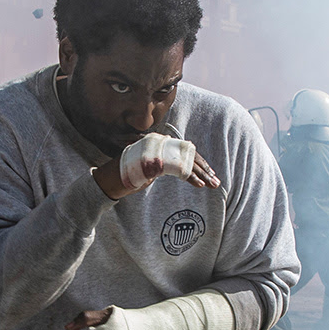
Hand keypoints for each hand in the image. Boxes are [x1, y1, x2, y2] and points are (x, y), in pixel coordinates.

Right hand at [95, 134, 217, 199]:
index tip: (210, 174)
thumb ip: (162, 165)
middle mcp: (162, 144)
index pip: (185, 152)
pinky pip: (178, 170)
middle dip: (204, 170)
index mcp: (162, 144)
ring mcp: (159, 152)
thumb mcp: (149, 167)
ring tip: (212, 185)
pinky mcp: (157, 162)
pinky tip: (199, 185)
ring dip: (201, 175)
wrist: (112, 176)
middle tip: (216, 181)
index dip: (199, 163)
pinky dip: (190, 177)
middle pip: (189, 156)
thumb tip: (177, 169)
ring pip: (186, 163)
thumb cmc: (129, 173)